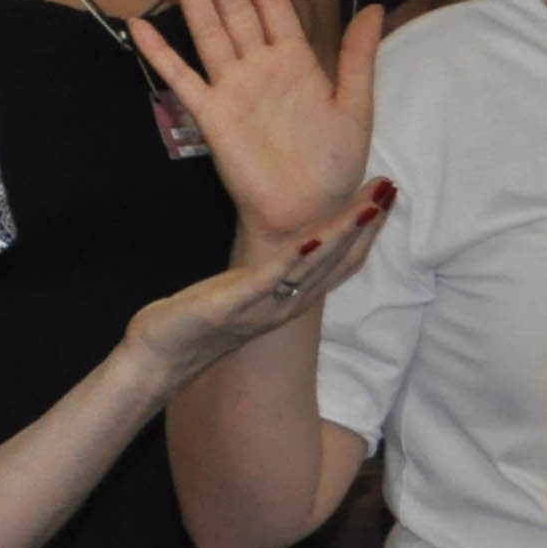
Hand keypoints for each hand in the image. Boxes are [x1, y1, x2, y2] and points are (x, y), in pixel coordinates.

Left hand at [122, 186, 393, 382]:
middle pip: (337, 264)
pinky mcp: (233, 305)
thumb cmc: (194, 321)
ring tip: (368, 206)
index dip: (365, 232)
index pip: (339, 265)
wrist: (157, 358)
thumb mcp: (240, 292)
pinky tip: (314, 237)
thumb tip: (285, 245)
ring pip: (314, 269)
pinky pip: (270, 280)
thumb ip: (266, 274)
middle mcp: (285, 306)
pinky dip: (295, 258)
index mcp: (288, 301)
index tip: (384, 196)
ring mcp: (261, 308)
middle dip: (365, 226)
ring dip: (343, 236)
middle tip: (390, 188)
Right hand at [126, 0, 379, 247]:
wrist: (308, 213)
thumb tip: (374, 7)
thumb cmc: (334, 166)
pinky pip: (181, 78)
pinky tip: (140, 25)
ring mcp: (232, 87)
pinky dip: (160, 53)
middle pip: (237, 7)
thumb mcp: (357, 107)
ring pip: (209, 30)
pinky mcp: (210, 114)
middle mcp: (260, 66)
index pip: (275, 3)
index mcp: (297, 61)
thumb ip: (358, 57)